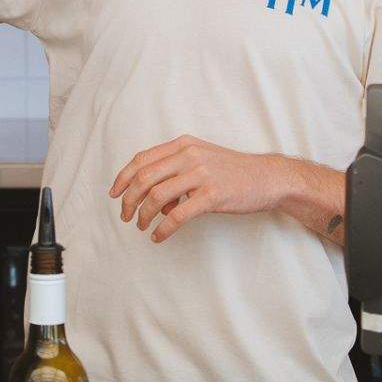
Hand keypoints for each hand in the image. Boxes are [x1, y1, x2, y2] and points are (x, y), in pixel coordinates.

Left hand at [108, 135, 290, 242]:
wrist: (267, 177)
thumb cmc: (232, 171)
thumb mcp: (202, 158)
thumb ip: (175, 169)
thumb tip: (151, 196)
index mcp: (183, 145)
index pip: (141, 159)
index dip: (122, 178)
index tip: (114, 193)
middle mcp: (189, 156)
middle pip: (144, 178)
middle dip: (128, 200)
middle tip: (125, 216)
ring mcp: (201, 175)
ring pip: (156, 197)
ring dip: (143, 216)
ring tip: (142, 226)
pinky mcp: (212, 196)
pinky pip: (177, 216)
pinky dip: (163, 229)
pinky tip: (159, 236)